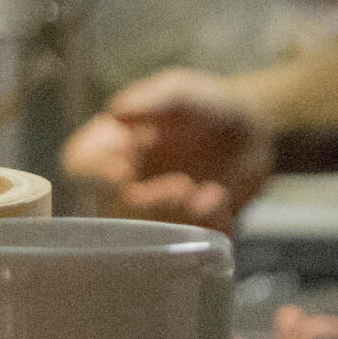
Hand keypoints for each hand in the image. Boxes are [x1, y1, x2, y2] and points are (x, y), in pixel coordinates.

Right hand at [61, 68, 275, 234]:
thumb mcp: (184, 91)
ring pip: (146, 236)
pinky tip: (222, 204)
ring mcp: (151, 214)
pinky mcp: (180, 233)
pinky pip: (184, 247)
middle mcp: (122, 184)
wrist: (257, 134)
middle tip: (185, 187)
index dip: (93, 175)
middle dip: (148, 205)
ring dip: (179, 220)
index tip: (122, 173)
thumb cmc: (210, 104)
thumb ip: (153, 101)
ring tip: (214, 195)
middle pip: (111, 210)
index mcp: (112, 146)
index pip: (80, 166)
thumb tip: (115, 112)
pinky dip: (204, 229)